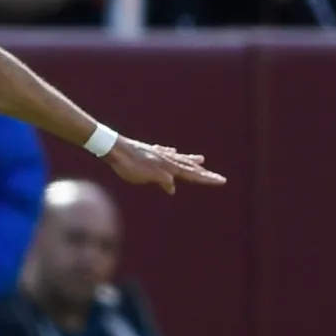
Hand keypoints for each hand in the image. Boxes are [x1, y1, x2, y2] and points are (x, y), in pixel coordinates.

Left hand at [101, 136, 226, 192]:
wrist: (114, 148)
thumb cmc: (129, 165)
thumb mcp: (146, 176)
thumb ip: (161, 180)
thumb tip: (172, 188)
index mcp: (168, 166)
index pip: (192, 174)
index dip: (206, 178)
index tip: (222, 180)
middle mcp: (166, 158)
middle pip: (189, 166)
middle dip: (203, 173)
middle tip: (219, 176)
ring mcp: (157, 153)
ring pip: (178, 157)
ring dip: (190, 160)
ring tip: (201, 159)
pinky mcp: (147, 150)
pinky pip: (164, 152)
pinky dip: (171, 153)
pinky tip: (172, 150)